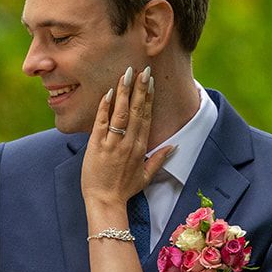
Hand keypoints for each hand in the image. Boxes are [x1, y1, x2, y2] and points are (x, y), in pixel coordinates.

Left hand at [81, 64, 170, 208]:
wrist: (105, 201)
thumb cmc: (124, 190)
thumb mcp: (146, 176)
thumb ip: (159, 159)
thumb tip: (173, 146)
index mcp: (141, 147)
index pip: (146, 117)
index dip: (149, 97)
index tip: (150, 81)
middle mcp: (129, 143)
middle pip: (137, 111)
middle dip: (140, 89)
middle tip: (143, 70)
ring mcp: (113, 143)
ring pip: (121, 113)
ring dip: (124, 92)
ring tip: (127, 74)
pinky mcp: (97, 145)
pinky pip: (102, 122)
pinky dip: (105, 107)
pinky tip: (108, 92)